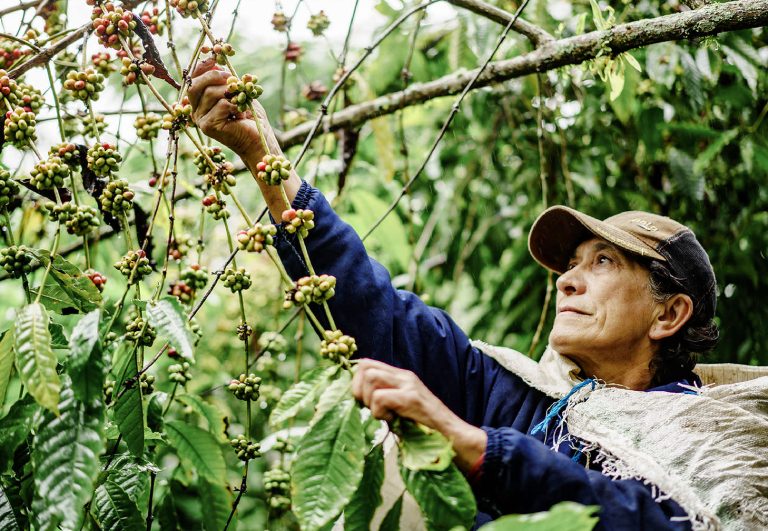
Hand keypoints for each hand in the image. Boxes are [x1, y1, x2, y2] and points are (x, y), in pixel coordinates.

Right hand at [188, 59, 279, 158]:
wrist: (259, 139)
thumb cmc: (250, 117)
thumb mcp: (238, 92)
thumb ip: (226, 79)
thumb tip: (217, 61)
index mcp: (200, 102)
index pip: (193, 80)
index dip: (202, 67)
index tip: (216, 58)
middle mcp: (196, 111)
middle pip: (195, 85)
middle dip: (213, 76)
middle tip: (231, 77)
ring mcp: (200, 120)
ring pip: (209, 93)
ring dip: (229, 92)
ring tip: (241, 101)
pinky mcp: (208, 127)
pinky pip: (220, 105)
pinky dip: (235, 104)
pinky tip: (241, 113)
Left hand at [352, 359, 486, 471]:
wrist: (453, 437)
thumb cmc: (424, 429)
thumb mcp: (400, 409)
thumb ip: (384, 399)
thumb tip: (357, 401)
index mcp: (400, 377)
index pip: (366, 364)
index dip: (356, 382)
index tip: (363, 403)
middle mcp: (404, 376)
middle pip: (365, 367)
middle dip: (358, 390)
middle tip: (370, 409)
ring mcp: (409, 385)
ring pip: (370, 378)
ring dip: (369, 401)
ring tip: (383, 415)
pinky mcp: (412, 398)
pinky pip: (380, 397)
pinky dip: (379, 412)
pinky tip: (392, 421)